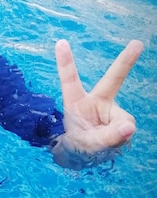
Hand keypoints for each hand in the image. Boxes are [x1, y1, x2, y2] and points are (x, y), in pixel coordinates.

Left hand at [54, 39, 142, 162]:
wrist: (85, 155)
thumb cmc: (79, 145)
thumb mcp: (86, 145)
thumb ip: (106, 137)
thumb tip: (129, 127)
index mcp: (75, 102)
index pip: (70, 80)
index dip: (65, 62)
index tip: (60, 42)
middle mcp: (95, 102)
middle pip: (113, 79)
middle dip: (126, 61)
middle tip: (137, 43)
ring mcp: (110, 110)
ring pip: (122, 121)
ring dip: (116, 135)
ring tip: (102, 143)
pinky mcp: (121, 120)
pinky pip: (127, 129)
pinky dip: (121, 138)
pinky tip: (112, 143)